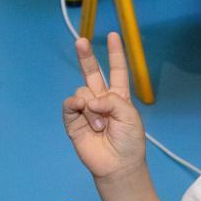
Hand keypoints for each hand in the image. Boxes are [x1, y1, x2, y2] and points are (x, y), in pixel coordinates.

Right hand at [62, 33, 145, 179]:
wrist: (117, 164)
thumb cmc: (129, 141)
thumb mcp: (129, 116)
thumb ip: (112, 101)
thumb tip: (89, 100)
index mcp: (119, 97)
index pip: (117, 70)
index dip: (115, 53)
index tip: (113, 35)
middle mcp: (101, 100)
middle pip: (92, 73)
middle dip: (86, 57)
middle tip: (80, 41)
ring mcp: (86, 110)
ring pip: (82, 92)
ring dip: (92, 107)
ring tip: (100, 125)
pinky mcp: (73, 121)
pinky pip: (70, 104)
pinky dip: (77, 107)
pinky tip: (85, 115)